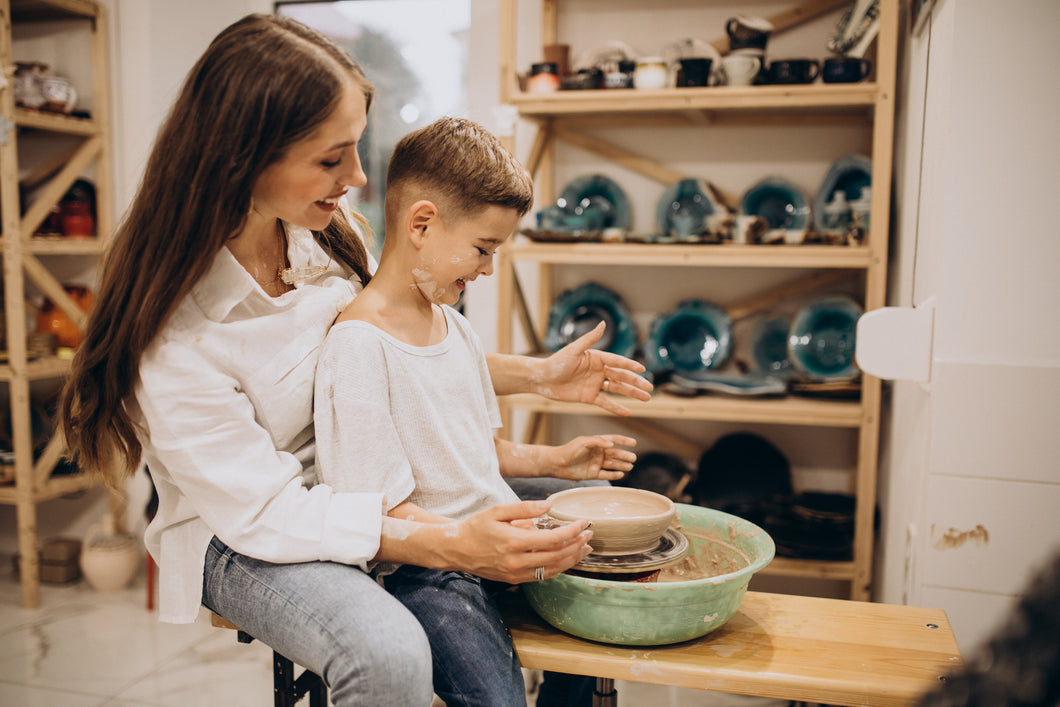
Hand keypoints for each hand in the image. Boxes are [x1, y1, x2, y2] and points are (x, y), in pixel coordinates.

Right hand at [443, 500, 593, 582]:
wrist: (456, 550)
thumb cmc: (476, 527)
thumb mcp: (497, 511)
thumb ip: (524, 508)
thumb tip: (549, 505)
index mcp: (513, 542)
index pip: (552, 539)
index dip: (572, 532)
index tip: (584, 523)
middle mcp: (516, 561)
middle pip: (557, 557)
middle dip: (577, 545)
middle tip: (590, 534)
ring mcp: (515, 574)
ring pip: (553, 570)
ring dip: (572, 559)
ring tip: (585, 548)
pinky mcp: (514, 580)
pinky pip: (542, 576)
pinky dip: (559, 568)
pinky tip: (567, 558)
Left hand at [537, 322, 652, 415]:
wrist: (541, 379)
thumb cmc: (556, 362)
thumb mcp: (574, 350)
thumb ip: (590, 338)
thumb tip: (604, 323)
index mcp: (596, 358)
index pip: (617, 362)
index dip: (630, 366)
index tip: (643, 369)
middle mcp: (598, 371)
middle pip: (621, 377)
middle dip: (636, 382)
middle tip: (650, 387)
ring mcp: (594, 384)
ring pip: (617, 389)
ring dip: (632, 394)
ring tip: (646, 398)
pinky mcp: (588, 397)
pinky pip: (605, 403)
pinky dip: (616, 407)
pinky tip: (628, 411)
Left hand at [551, 434, 636, 481]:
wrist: (558, 464)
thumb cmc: (569, 450)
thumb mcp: (583, 442)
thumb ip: (598, 441)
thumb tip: (612, 444)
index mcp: (597, 443)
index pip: (614, 440)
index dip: (624, 441)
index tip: (634, 442)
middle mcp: (598, 453)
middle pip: (615, 453)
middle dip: (625, 455)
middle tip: (633, 458)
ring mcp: (596, 463)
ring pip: (613, 464)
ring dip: (622, 465)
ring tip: (630, 466)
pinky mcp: (593, 473)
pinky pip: (606, 474)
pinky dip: (614, 474)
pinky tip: (621, 474)